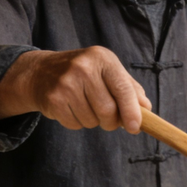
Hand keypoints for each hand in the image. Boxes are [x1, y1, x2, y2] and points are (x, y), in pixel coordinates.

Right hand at [0, 47, 150, 132]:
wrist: (41, 72)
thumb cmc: (83, 74)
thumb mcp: (108, 71)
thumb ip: (129, 88)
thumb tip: (146, 109)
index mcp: (102, 58)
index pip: (123, 88)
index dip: (131, 111)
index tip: (135, 128)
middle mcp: (83, 67)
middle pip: (108, 110)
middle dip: (112, 122)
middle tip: (109, 119)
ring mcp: (66, 83)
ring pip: (92, 120)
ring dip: (93, 122)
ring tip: (85, 107)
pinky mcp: (53, 99)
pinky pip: (75, 124)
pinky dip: (78, 123)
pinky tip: (71, 108)